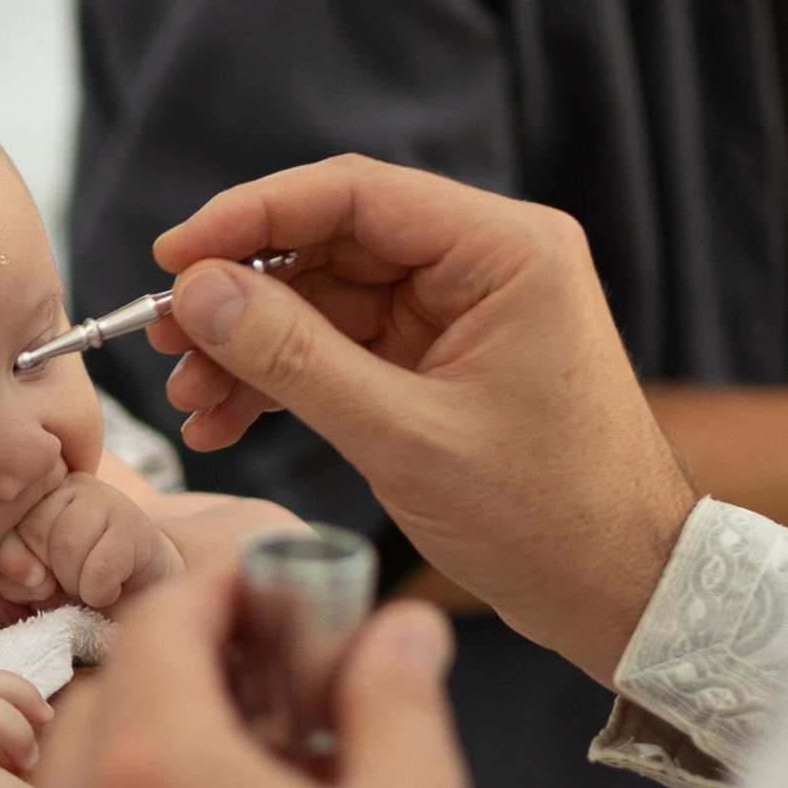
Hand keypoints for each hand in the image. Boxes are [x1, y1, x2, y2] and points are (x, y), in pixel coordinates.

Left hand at [0, 473, 181, 615]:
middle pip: (34, 531)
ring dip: (75, 584)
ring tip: (87, 584)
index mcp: (30, 491)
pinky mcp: (132, 522)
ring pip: (67, 546)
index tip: (38, 582)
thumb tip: (34, 575)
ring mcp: (103, 495)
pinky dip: (100, 592)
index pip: (2, 528)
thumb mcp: (30, 580)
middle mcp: (64, 482)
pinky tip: (109, 589)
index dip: (14, 568)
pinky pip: (99, 567)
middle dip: (48, 574)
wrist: (141, 588)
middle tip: (67, 582)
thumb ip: (9, 573)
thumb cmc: (74, 582)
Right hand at [144, 155, 695, 683]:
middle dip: (241, 296)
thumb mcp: (405, 438)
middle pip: (331, 245)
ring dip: (252, 346)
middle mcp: (486, 264)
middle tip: (165, 342)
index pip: (354, 194)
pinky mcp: (444, 360)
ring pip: (327, 301)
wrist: (622, 593)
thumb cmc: (550, 517)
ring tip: (191, 401)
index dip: (250, 217)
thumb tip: (198, 293)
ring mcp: (463, 313)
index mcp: (505, 251)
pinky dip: (286, 380)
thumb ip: (295, 359)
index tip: (172, 255)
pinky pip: (345, 348)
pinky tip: (228, 419)